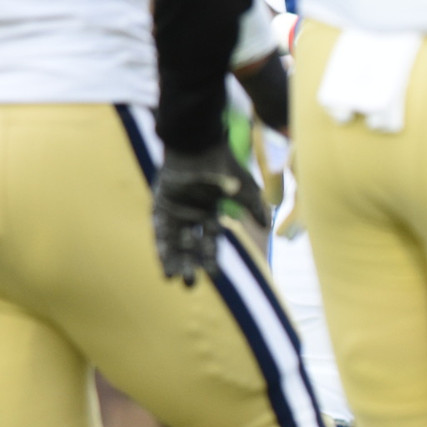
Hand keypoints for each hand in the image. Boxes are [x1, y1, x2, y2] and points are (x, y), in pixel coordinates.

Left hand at [152, 142, 268, 284]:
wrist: (199, 141)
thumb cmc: (222, 161)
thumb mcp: (244, 186)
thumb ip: (254, 205)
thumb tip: (266, 225)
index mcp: (209, 212)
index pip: (209, 242)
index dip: (210, 258)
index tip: (213, 275)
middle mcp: (191, 214)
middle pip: (189, 246)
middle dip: (190, 264)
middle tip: (190, 284)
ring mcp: (175, 209)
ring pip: (173, 242)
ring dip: (173, 260)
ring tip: (173, 279)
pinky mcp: (161, 203)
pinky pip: (160, 230)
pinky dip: (162, 246)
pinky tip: (164, 261)